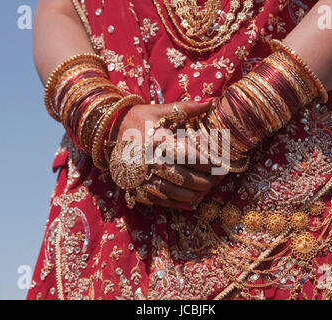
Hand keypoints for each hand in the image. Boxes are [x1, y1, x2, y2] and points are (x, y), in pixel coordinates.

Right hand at [108, 100, 224, 210]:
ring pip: (177, 194)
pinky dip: (179, 203)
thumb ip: (187, 108)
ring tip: (208, 189)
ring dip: (197, 194)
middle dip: (209, 181)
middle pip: (188, 179)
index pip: (193, 157)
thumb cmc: (137, 118)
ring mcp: (143, 177)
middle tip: (220, 178)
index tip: (224, 164)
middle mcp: (151, 162)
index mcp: (159, 141)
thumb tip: (212, 102)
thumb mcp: (160, 110)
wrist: (107, 131)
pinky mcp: (137, 187)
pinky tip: (191, 200)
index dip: (212, 163)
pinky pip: (162, 201)